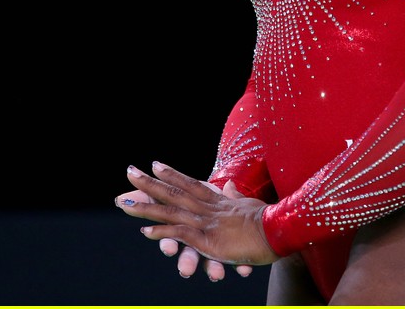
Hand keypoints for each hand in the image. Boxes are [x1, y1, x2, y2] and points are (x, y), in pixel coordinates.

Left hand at [116, 161, 278, 268]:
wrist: (280, 229)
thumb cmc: (270, 219)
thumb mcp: (249, 205)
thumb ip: (236, 198)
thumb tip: (228, 189)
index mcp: (217, 200)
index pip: (189, 183)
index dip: (171, 174)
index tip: (155, 165)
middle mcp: (207, 207)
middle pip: (173, 192)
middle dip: (149, 183)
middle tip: (129, 171)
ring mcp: (206, 222)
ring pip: (170, 211)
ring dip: (146, 206)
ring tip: (124, 202)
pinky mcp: (208, 240)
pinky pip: (180, 234)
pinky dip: (162, 232)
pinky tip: (145, 231)